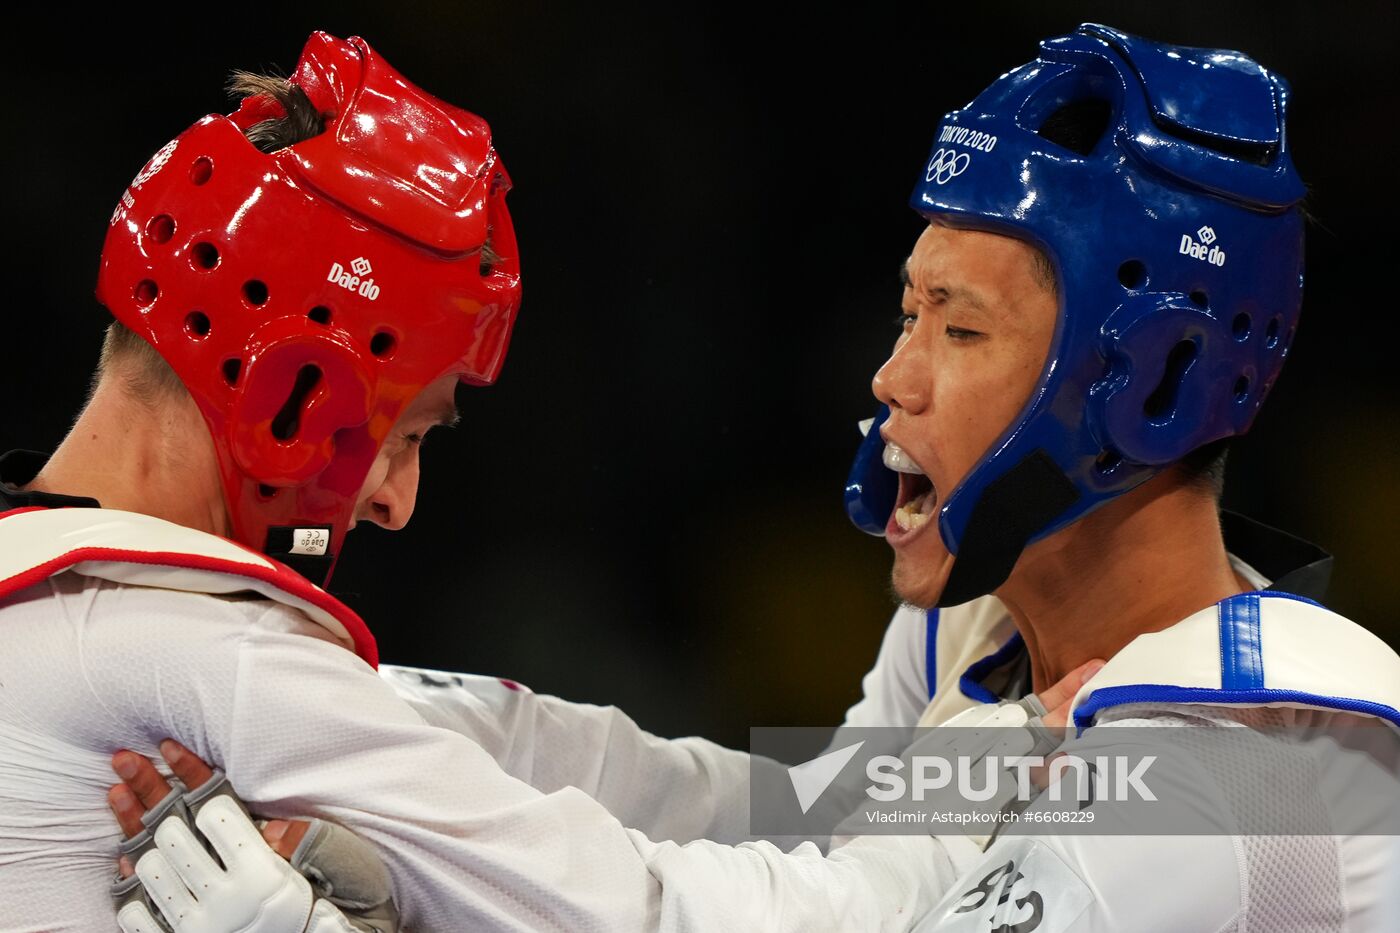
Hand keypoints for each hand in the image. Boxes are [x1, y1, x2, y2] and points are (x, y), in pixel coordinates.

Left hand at [108, 741, 397, 932]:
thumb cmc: (309, 902)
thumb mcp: (324, 866)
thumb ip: (302, 840)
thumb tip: (275, 831)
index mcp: (262, 874)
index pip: (218, 814)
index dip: (190, 773)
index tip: (168, 746)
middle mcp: (227, 901)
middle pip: (172, 835)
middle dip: (151, 794)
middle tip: (128, 761)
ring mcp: (199, 928)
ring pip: (151, 869)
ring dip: (133, 830)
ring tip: (120, 796)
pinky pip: (137, 914)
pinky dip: (128, 881)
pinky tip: (125, 853)